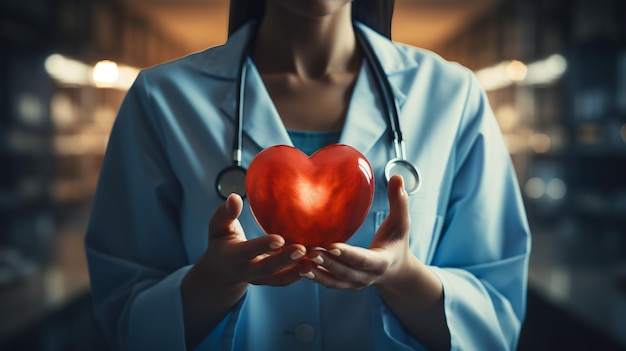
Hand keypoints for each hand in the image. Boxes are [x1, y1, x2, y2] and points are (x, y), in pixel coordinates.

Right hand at [182, 193, 308, 347]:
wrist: (221, 271)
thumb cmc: (221, 242)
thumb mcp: (217, 228)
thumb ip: (224, 214)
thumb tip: (234, 197)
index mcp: (231, 256)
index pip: (247, 251)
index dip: (262, 246)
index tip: (279, 239)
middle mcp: (245, 270)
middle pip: (266, 269)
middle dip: (284, 260)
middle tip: (302, 249)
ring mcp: (258, 279)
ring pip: (278, 279)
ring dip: (296, 271)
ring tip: (314, 260)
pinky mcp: (269, 281)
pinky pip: (284, 280)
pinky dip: (299, 274)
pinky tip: (314, 263)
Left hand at [300, 174, 414, 289]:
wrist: (396, 270)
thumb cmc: (396, 240)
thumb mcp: (402, 222)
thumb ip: (399, 201)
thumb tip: (397, 177)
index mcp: (381, 262)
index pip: (363, 259)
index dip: (348, 254)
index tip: (331, 245)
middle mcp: (367, 277)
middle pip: (345, 272)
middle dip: (328, 263)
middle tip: (310, 251)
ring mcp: (355, 283)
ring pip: (334, 281)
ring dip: (317, 273)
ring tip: (299, 261)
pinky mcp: (344, 284)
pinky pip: (328, 282)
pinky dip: (315, 276)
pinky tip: (299, 266)